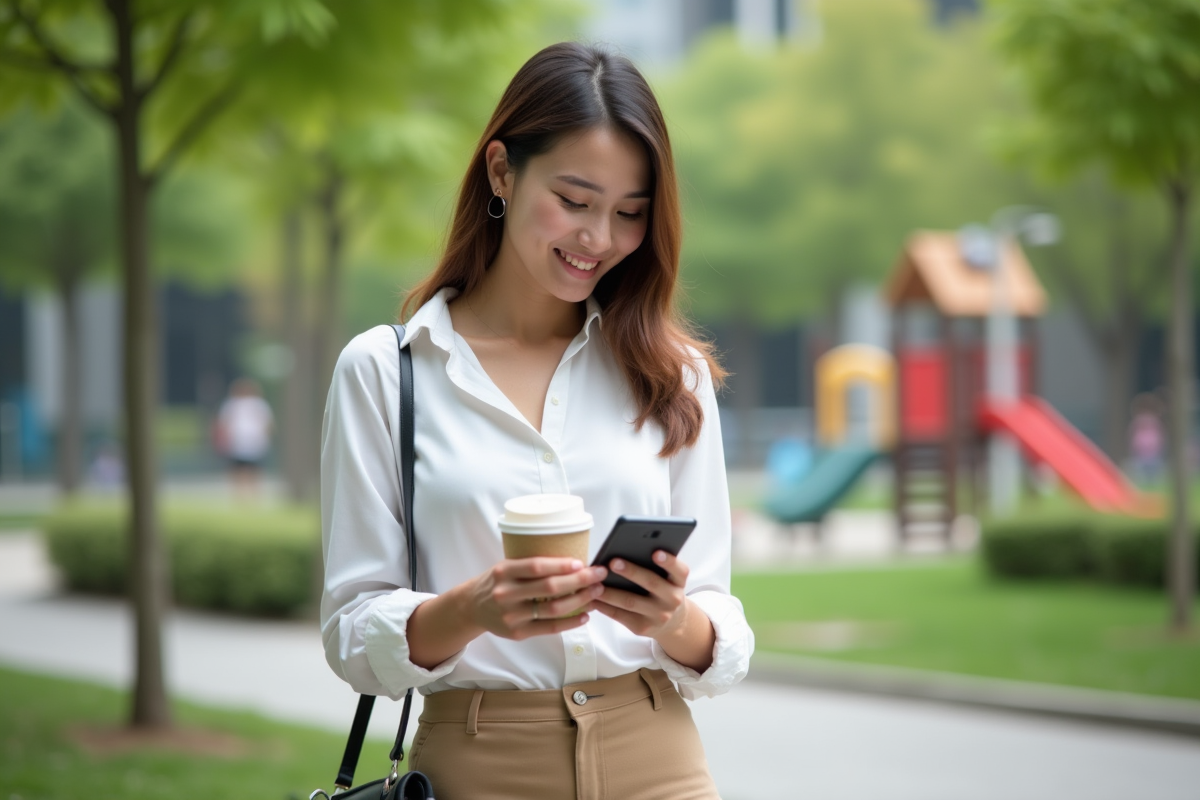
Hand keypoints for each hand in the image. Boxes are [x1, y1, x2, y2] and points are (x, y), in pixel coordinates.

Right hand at [463, 558, 606, 640]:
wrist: (471, 607)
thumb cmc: (497, 582)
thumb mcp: (505, 567)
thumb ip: (530, 566)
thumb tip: (572, 562)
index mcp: (503, 571)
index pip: (536, 566)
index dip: (561, 565)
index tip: (582, 562)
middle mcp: (506, 594)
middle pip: (549, 588)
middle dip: (579, 580)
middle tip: (598, 575)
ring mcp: (512, 615)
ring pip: (553, 609)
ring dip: (579, 601)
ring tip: (596, 593)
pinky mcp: (518, 633)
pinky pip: (550, 628)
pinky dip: (570, 622)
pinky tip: (585, 615)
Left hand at [592, 551, 690, 639]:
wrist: (672, 622)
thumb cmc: (664, 590)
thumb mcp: (669, 578)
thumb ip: (656, 566)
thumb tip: (626, 549)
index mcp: (679, 582)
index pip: (679, 570)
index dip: (668, 561)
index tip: (656, 552)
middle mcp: (672, 599)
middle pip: (651, 583)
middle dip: (631, 572)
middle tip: (613, 562)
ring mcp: (658, 616)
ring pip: (630, 602)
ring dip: (610, 592)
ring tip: (594, 581)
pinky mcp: (642, 628)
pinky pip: (620, 616)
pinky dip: (604, 606)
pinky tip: (592, 597)